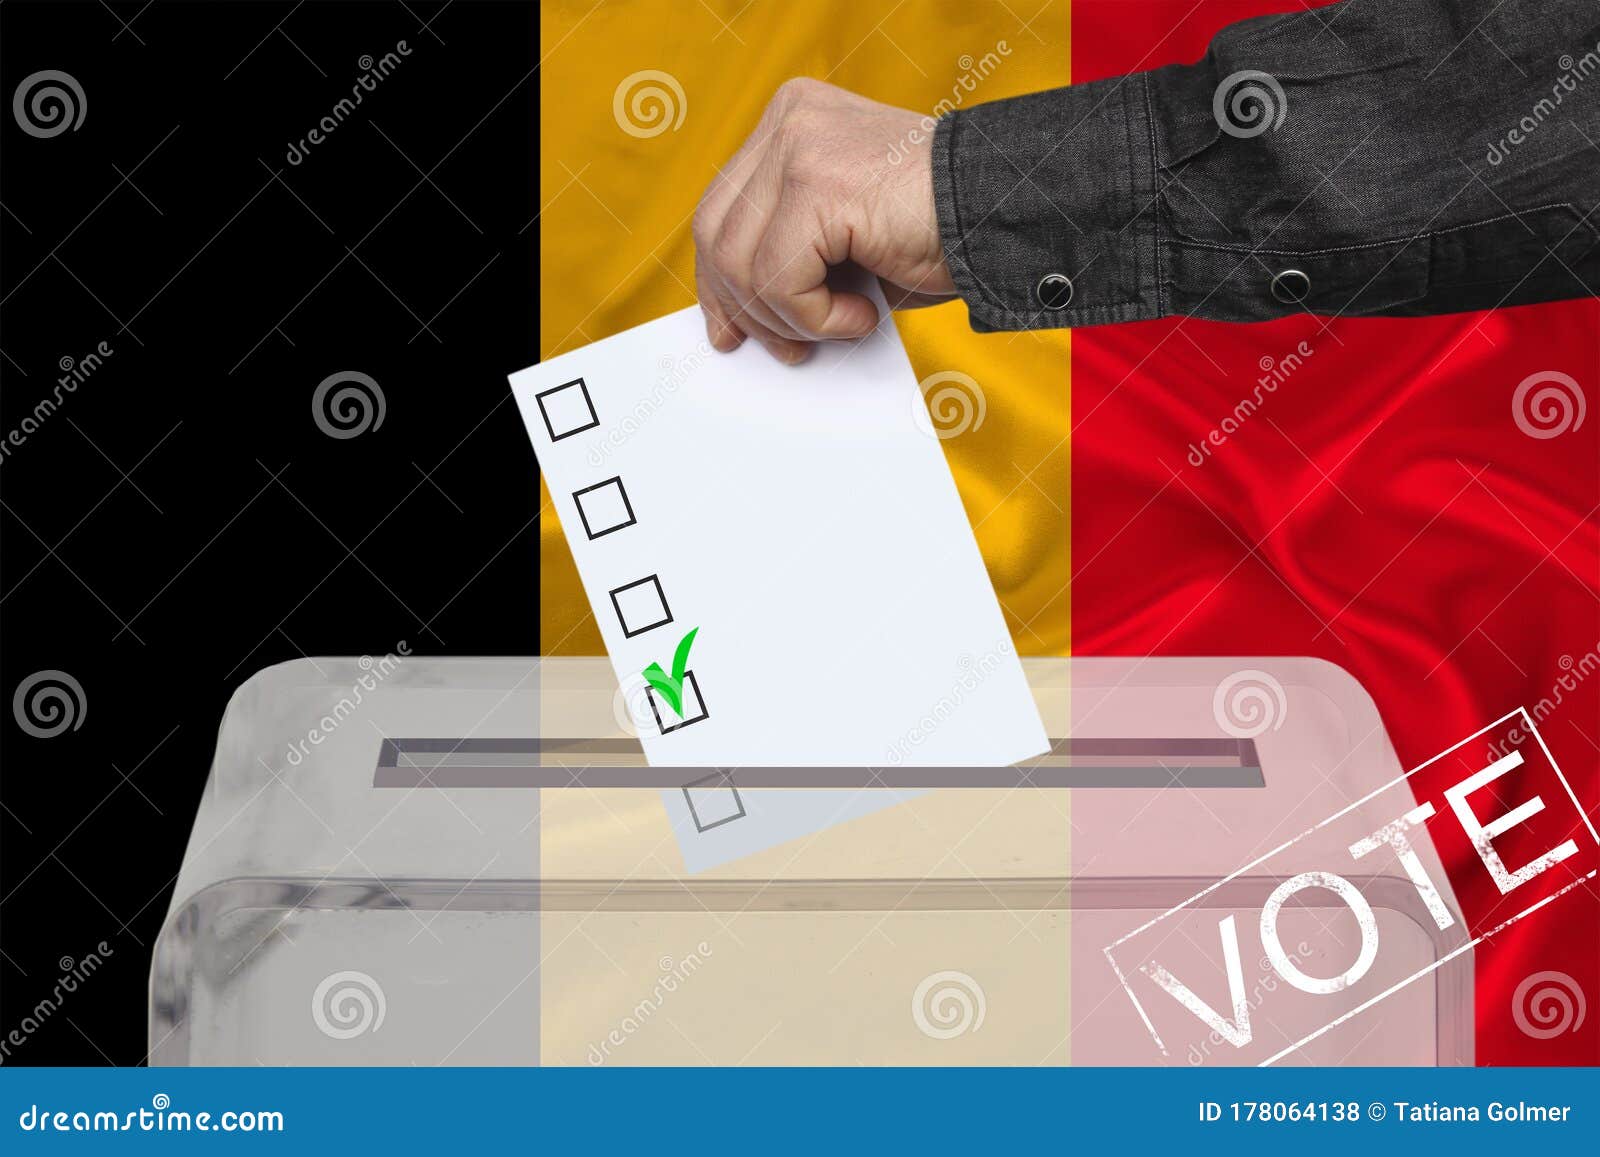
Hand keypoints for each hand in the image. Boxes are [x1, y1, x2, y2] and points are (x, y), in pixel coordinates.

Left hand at [693, 78, 953, 362]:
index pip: (721, 208)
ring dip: (790, 319)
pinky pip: (780, 279)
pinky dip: (817, 317)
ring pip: (743, 262)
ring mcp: (799, 146)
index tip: (730, 326)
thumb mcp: (846, 237)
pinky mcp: (817, 184)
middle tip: (780, 349)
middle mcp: (788, 121)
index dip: (719, 278)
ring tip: (841, 327)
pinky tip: (862, 314)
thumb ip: (793, 250)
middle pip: (716, 232)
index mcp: (791, 120)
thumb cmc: (939, 230)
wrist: (1007, 212)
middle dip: (741, 306)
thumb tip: (743, 314)